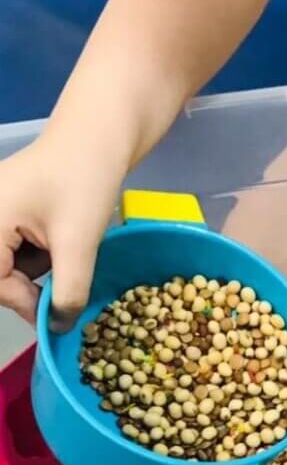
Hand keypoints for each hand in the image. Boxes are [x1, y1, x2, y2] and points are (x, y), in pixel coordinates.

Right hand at [0, 141, 120, 328]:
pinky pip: (16, 249)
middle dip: (30, 287)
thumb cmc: (85, 180)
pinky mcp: (9, 212)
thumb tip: (59, 329)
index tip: (56, 314)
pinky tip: (65, 244)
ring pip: (8, 265)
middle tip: (66, 291)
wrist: (100, 135)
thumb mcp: (78, 243)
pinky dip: (42, 256)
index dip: (24, 303)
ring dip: (39, 273)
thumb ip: (68, 291)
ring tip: (70, 256)